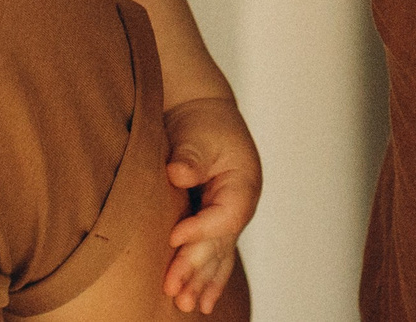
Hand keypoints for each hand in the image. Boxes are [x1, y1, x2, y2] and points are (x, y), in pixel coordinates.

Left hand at [163, 94, 261, 314]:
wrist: (202, 112)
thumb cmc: (203, 120)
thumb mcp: (199, 133)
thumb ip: (191, 156)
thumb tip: (179, 172)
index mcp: (243, 183)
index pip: (225, 216)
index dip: (201, 230)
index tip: (173, 238)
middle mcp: (239, 206)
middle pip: (220, 243)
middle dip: (197, 268)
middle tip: (175, 290)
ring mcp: (228, 217)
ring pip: (218, 256)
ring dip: (202, 281)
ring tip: (188, 306)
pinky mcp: (213, 223)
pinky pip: (213, 255)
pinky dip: (207, 277)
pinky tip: (202, 302)